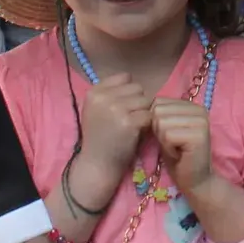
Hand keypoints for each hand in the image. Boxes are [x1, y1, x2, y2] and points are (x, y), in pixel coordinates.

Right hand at [69, 70, 154, 200]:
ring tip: (134, 126)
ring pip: (146, 100)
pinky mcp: (128, 122)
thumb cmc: (99, 138)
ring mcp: (116, 108)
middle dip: (138, 102)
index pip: (124, 77)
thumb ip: (110, 94)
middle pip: (138, 87)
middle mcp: (103, 97)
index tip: (123, 107)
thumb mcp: (96, 110)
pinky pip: (149, 115)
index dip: (129, 92)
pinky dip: (147, 125)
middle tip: (130, 119)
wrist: (96, 165)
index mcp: (94, 92)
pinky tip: (137, 134)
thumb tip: (134, 82)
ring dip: (144, 113)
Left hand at [150, 97, 216, 197]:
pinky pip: (167, 135)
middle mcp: (199, 109)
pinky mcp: (198, 135)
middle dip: (158, 131)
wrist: (195, 181)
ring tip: (176, 149)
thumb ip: (160, 116)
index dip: (156, 122)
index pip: (159, 101)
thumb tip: (144, 106)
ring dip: (163, 140)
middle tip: (173, 144)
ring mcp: (200, 121)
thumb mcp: (166, 131)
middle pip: (158, 111)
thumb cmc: (178, 157)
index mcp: (192, 105)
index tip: (169, 136)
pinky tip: (179, 154)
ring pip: (161, 122)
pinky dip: (168, 148)